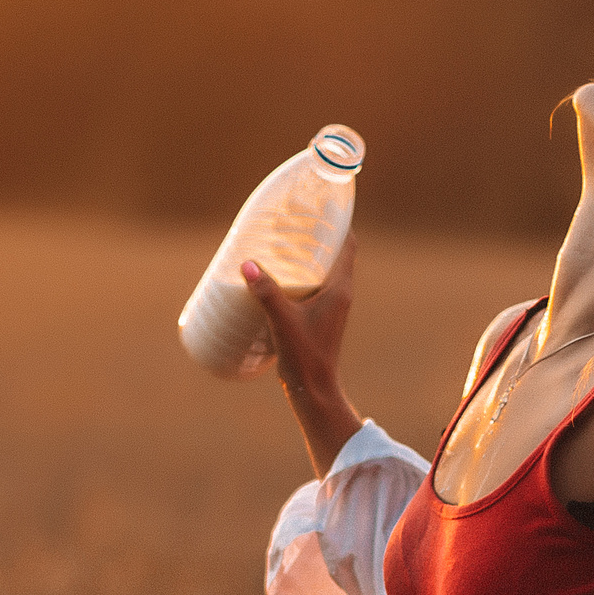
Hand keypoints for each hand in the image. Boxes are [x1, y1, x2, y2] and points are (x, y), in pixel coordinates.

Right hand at [244, 236, 361, 472]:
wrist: (315, 389)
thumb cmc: (305, 356)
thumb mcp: (283, 321)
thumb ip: (266, 292)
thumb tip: (246, 264)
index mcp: (340, 288)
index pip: (347, 244)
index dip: (336, 221)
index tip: (317, 204)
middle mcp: (340, 293)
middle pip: (332, 251)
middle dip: (313, 233)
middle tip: (288, 219)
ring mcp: (330, 305)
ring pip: (321, 268)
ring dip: (305, 253)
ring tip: (279, 240)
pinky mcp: (318, 316)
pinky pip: (311, 284)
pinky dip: (297, 273)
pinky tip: (275, 274)